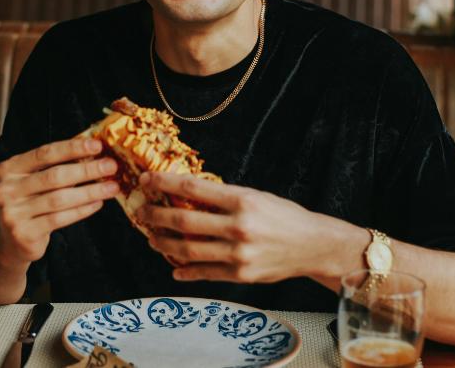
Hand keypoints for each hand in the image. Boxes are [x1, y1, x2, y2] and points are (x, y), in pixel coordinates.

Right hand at [0, 138, 119, 266]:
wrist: (13, 241)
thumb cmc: (33, 201)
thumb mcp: (38, 179)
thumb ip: (61, 165)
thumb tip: (97, 152)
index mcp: (10, 168)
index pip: (44, 153)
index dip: (72, 148)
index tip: (97, 145)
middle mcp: (6, 189)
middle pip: (53, 176)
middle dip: (86, 170)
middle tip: (111, 166)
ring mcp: (12, 213)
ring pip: (59, 199)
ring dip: (90, 191)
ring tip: (112, 187)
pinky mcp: (23, 234)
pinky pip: (59, 219)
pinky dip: (81, 210)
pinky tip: (97, 203)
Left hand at [136, 172, 321, 282]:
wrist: (312, 245)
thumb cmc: (284, 216)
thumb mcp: (255, 195)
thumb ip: (223, 197)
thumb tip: (188, 194)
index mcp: (241, 199)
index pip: (192, 187)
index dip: (164, 182)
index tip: (146, 180)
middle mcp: (238, 226)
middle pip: (184, 219)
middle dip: (156, 215)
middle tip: (142, 212)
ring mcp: (238, 253)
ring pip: (188, 249)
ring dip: (164, 243)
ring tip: (152, 238)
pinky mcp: (240, 274)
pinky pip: (204, 273)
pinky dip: (185, 271)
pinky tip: (173, 267)